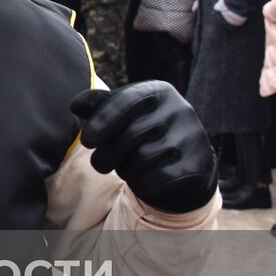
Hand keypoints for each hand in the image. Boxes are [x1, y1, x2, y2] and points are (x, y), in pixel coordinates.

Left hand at [71, 81, 217, 213]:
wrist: (182, 161)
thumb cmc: (141, 133)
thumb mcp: (121, 113)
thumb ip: (97, 105)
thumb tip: (76, 105)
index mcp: (158, 91)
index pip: (125, 100)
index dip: (102, 120)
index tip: (86, 141)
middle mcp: (179, 109)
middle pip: (131, 134)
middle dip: (107, 154)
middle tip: (100, 164)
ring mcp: (192, 136)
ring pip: (143, 159)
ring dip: (125, 170)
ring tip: (125, 168)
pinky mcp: (199, 163)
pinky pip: (159, 178)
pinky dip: (142, 184)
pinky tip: (141, 181)